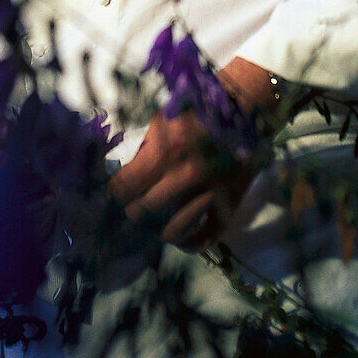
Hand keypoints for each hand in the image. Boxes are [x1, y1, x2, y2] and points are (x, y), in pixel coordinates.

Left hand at [108, 108, 256, 248]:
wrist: (243, 114)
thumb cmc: (197, 114)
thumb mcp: (163, 121)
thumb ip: (144, 149)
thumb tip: (124, 174)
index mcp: (166, 151)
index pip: (125, 186)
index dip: (115, 192)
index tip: (114, 193)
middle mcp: (187, 176)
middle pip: (143, 211)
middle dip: (132, 210)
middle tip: (132, 207)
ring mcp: (209, 194)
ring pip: (172, 233)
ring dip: (158, 230)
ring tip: (154, 223)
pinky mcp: (228, 206)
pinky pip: (205, 239)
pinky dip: (190, 243)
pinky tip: (181, 237)